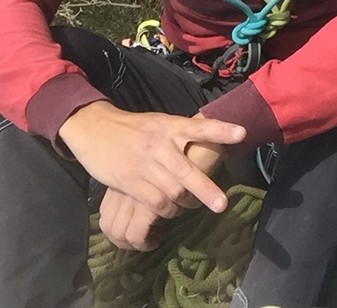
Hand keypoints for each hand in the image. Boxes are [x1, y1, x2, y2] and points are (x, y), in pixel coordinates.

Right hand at [97, 115, 230, 250]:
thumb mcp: (160, 123)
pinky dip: (167, 211)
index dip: (220, 131)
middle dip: (206, 189)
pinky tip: (170, 212)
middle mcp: (160, 145)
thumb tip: (211, 143)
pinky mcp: (130, 181)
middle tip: (222, 204)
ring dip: (186, 204)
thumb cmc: (134, 128)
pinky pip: (155, 202)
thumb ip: (181, 134)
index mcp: (171, 126)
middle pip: (188, 171)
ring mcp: (145, 164)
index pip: (200, 127)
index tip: (241, 134)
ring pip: (173, 192)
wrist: (95, 128)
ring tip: (192, 206)